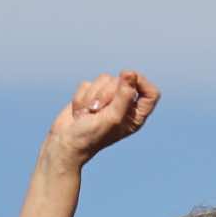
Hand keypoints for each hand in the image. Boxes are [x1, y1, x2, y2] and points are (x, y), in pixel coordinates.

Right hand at [42, 70, 158, 172]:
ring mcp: (107, 99)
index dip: (141, 82)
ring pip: (104, 79)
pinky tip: (79, 112)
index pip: (150, 92)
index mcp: (135, 115)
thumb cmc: (91, 137)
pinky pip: (88, 83)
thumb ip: (124, 95)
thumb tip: (130, 73)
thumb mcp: (112, 118)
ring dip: (92, 96)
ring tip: (87, 113)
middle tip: (97, 110)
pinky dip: (81, 97)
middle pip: (123, 81)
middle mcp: (124, 105)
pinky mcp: (90, 95)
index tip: (128, 79)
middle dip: (106, 93)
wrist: (65, 143)